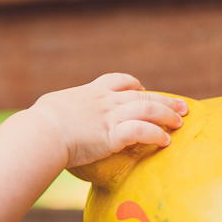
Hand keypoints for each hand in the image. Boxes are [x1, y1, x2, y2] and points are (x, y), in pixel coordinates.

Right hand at [27, 73, 186, 168]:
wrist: (41, 131)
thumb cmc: (39, 122)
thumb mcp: (51, 107)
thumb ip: (60, 109)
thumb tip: (50, 115)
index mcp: (90, 92)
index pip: (118, 81)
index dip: (134, 85)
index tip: (143, 89)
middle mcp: (104, 101)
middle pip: (142, 95)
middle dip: (164, 100)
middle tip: (182, 106)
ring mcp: (110, 116)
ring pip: (148, 109)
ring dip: (167, 115)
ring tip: (180, 121)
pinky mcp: (113, 135)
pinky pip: (142, 131)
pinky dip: (156, 135)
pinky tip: (165, 141)